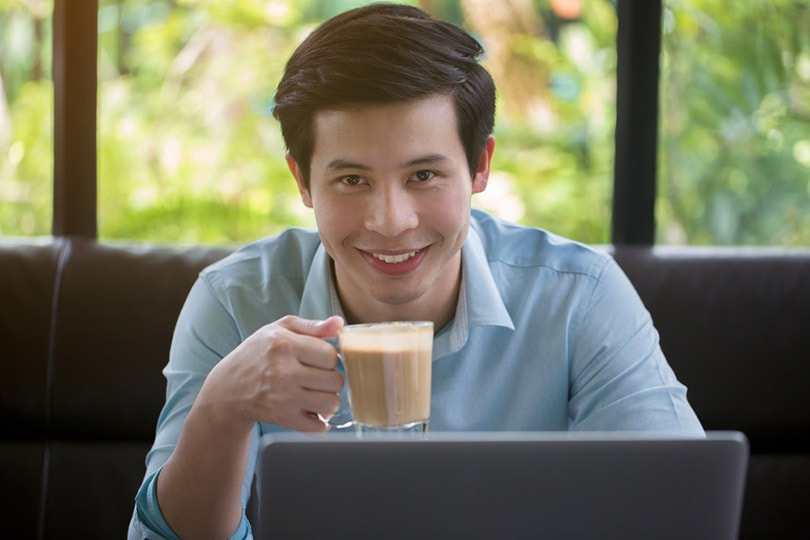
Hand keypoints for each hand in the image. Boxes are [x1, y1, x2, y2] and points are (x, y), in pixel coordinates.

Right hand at [200, 315, 344, 432]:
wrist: (228, 388)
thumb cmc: (257, 354)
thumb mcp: (279, 329)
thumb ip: (312, 326)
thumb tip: (339, 324)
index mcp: (285, 345)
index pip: (330, 355)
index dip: (328, 357)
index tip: (319, 359)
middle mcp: (284, 372)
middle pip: (335, 381)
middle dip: (330, 378)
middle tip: (317, 376)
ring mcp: (284, 398)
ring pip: (331, 403)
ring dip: (328, 399)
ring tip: (315, 392)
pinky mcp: (283, 419)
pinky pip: (319, 426)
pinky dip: (320, 420)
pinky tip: (310, 409)